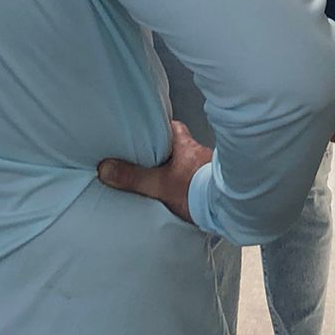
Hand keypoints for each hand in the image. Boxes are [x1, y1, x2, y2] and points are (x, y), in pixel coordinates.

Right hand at [97, 120, 211, 224]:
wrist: (229, 207)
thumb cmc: (197, 191)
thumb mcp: (160, 184)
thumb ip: (134, 177)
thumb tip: (106, 168)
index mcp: (185, 145)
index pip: (172, 127)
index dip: (160, 128)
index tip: (147, 131)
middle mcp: (198, 152)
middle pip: (179, 146)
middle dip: (166, 152)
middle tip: (150, 160)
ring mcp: (208, 168)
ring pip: (188, 163)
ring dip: (178, 169)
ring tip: (163, 180)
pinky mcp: (213, 184)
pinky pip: (197, 178)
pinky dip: (188, 183)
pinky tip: (181, 194)